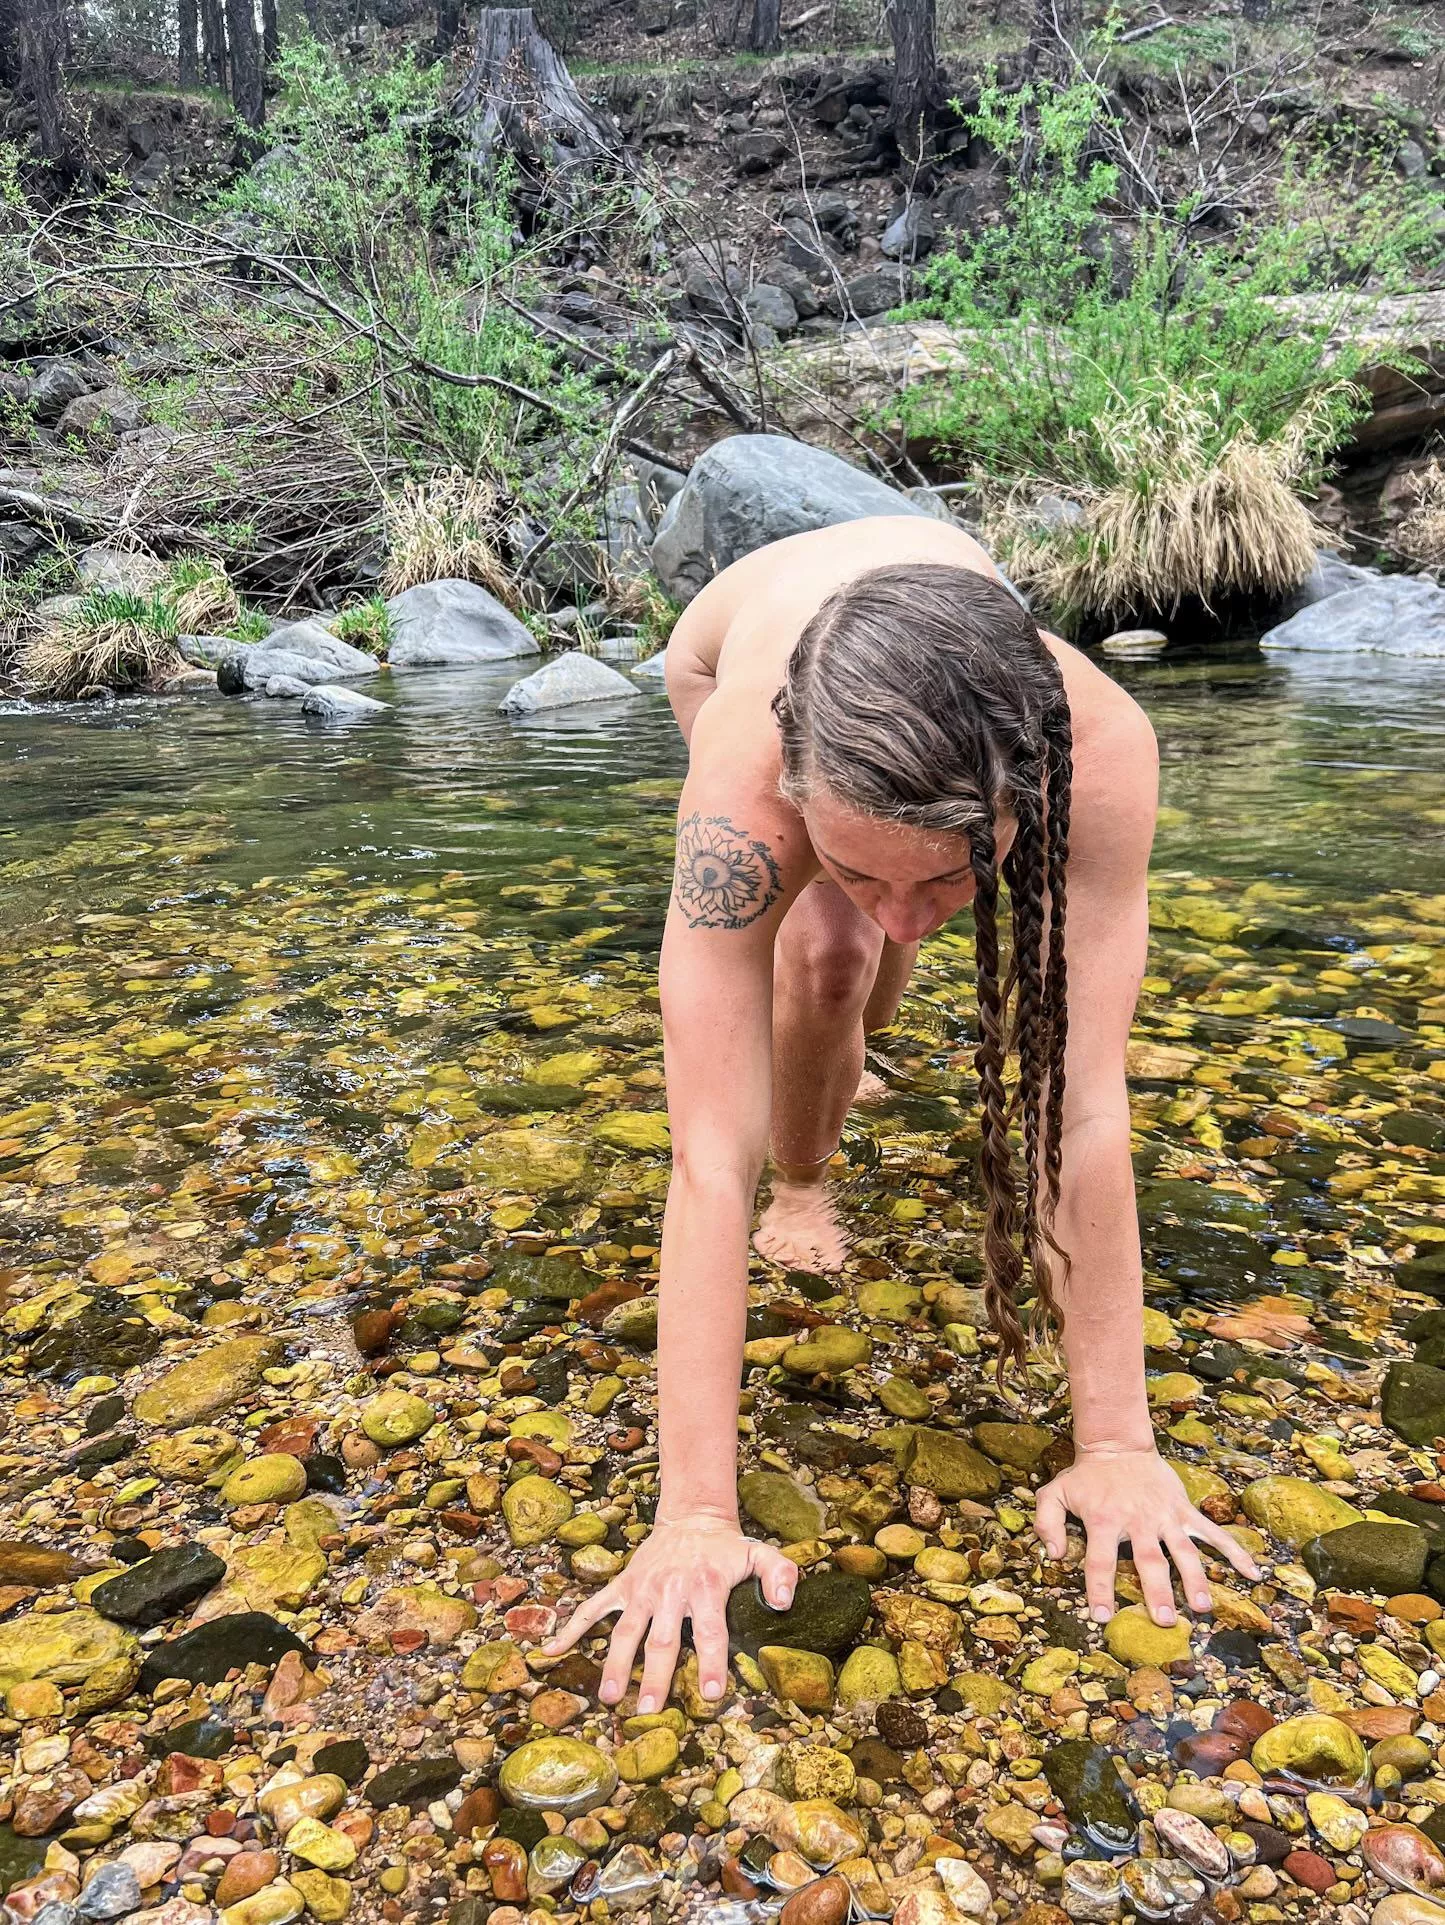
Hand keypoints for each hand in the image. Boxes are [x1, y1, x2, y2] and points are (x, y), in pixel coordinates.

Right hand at [544, 1512, 796, 1712]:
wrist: (692, 1516)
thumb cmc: (727, 1547)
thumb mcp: (760, 1554)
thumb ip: (779, 1575)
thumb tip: (785, 1602)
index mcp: (705, 1588)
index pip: (711, 1631)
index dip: (711, 1662)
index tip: (710, 1694)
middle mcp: (670, 1591)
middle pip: (662, 1639)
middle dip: (656, 1676)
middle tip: (650, 1710)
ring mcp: (642, 1590)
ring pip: (625, 1631)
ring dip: (616, 1664)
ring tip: (609, 1697)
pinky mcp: (623, 1586)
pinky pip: (593, 1607)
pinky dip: (571, 1628)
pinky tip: (550, 1652)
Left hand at [1035, 1446, 1260, 1626]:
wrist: (1118, 1445)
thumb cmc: (1087, 1477)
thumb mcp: (1055, 1493)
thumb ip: (1046, 1522)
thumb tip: (1055, 1556)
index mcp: (1104, 1520)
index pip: (1099, 1561)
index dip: (1099, 1589)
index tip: (1101, 1618)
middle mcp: (1137, 1521)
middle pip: (1149, 1560)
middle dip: (1156, 1591)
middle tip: (1163, 1620)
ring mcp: (1165, 1516)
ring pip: (1184, 1550)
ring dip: (1195, 1579)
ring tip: (1202, 1607)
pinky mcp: (1184, 1510)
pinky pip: (1213, 1532)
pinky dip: (1234, 1551)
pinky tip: (1253, 1574)